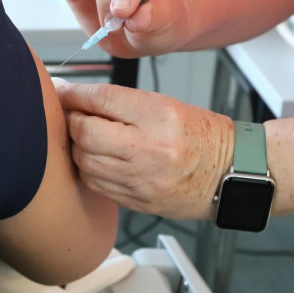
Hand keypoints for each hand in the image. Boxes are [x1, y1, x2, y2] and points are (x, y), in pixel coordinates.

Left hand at [55, 80, 234, 220]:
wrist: (230, 174)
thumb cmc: (201, 136)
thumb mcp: (167, 105)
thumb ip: (122, 103)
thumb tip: (79, 98)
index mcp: (160, 117)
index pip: (103, 99)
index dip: (75, 94)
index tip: (63, 91)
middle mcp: (150, 149)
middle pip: (87, 132)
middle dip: (72, 121)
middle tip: (72, 114)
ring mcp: (143, 179)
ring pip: (85, 161)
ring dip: (77, 147)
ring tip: (85, 137)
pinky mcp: (137, 201)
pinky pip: (96, 184)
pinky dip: (89, 169)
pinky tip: (96, 160)